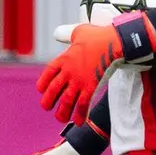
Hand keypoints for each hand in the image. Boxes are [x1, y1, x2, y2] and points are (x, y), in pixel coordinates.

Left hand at [36, 13, 155, 125]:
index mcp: (63, 59)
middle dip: (48, 101)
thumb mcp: (79, 32)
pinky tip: (79, 122)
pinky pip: (83, 104)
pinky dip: (80, 114)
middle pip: (52, 90)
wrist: (114, 42)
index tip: (41, 90)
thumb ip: (69, 35)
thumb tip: (61, 33)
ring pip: (66, 101)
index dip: (42, 84)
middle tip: (48, 107)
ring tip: (60, 119)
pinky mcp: (91, 87)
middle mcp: (68, 71)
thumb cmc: (98, 36)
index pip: (47, 74)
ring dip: (62, 112)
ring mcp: (79, 80)